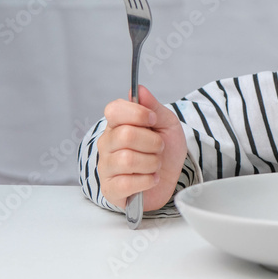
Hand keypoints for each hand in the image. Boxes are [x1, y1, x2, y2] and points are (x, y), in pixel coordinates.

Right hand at [96, 85, 186, 210]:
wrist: (171, 177)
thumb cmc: (165, 149)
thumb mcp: (166, 124)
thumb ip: (153, 107)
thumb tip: (138, 89)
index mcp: (117, 124)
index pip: (113, 110)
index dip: (137, 114)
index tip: (153, 120)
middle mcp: (107, 144)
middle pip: (126, 135)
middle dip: (153, 142)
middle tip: (158, 148)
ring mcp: (106, 167)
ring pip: (128, 160)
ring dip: (152, 162)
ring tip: (155, 164)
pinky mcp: (111, 189)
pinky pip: (126, 183)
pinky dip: (147, 180)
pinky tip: (151, 178)